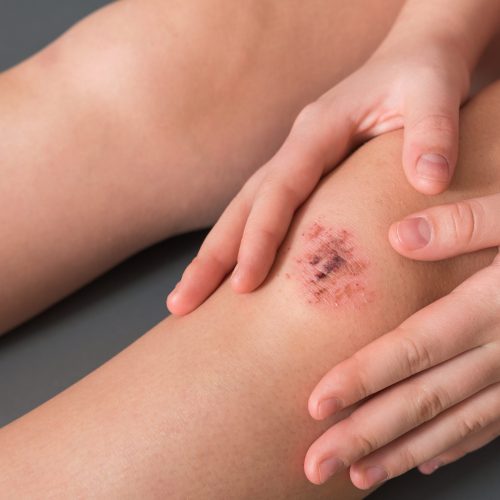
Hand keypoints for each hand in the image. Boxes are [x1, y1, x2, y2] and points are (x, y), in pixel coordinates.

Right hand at [167, 38, 470, 314]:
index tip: (243, 286)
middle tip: (181, 304)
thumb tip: (428, 182)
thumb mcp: (436, 92)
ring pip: (243, 211)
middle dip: (210, 256)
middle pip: (242, 205)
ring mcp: (296, 162)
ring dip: (214, 255)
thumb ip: (432, 134)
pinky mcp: (304, 176)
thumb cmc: (423, 75)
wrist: (413, 58)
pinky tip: (231, 273)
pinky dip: (241, 244)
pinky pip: (264, 212)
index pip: (279, 190)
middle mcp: (296, 147)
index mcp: (318, 130)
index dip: (259, 237)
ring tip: (187, 299)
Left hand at [304, 193, 499, 488]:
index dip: (362, 379)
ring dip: (403, 453)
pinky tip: (425, 460)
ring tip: (359, 475)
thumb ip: (466, 224)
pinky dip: (454, 446)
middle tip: (319, 464)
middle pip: (423, 399)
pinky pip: (491, 425)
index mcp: (489, 308)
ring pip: (453, 424)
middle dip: (366, 436)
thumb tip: (399, 236)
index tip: (317, 405)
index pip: (412, 349)